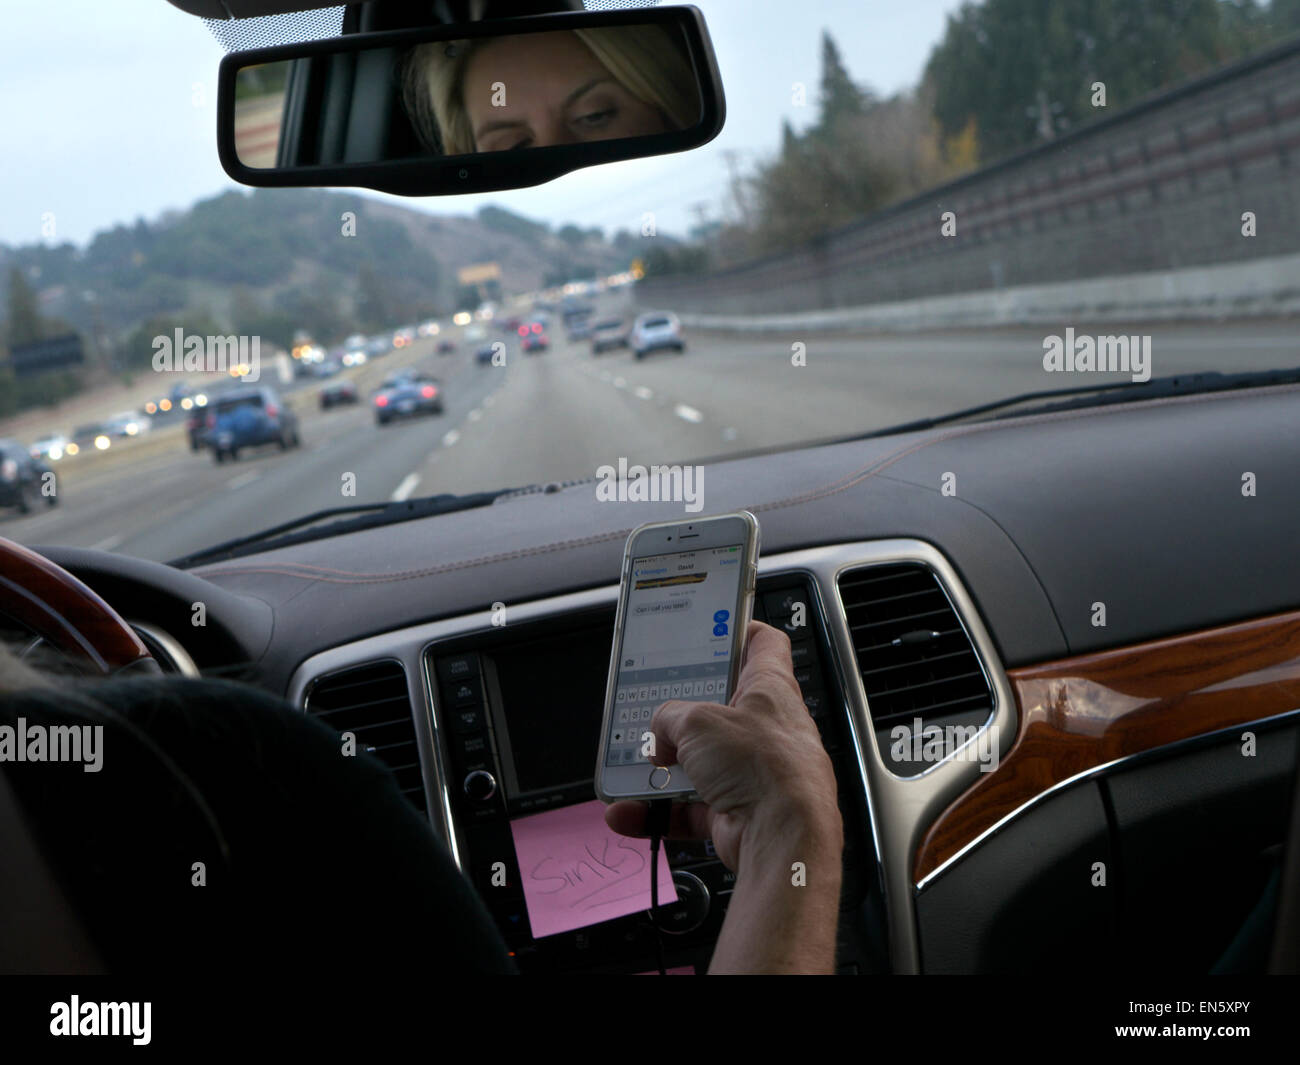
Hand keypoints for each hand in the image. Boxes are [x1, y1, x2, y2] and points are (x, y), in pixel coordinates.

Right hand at [604, 620, 840, 872]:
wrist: (784, 839)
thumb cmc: (766, 768)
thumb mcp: (698, 722)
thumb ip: (670, 718)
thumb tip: (661, 731)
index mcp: (770, 690)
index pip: (763, 645)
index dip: (738, 631)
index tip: (710, 630)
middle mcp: (766, 730)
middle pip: (719, 709)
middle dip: (681, 714)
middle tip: (653, 710)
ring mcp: (753, 773)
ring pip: (700, 763)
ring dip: (663, 768)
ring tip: (632, 767)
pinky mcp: (738, 812)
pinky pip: (690, 809)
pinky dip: (659, 811)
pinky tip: (630, 812)